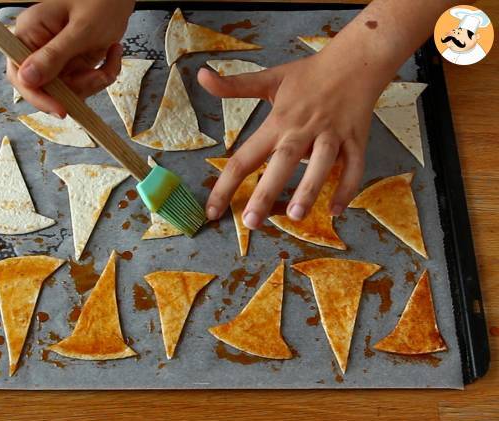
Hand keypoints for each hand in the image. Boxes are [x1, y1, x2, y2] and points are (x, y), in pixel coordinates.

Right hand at [7, 0, 134, 116]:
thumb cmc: (100, 0)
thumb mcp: (80, 30)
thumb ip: (54, 56)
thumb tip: (26, 80)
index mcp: (30, 34)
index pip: (19, 75)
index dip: (37, 97)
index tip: (60, 110)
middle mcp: (40, 48)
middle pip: (48, 88)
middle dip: (78, 88)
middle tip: (98, 75)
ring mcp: (59, 57)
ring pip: (71, 90)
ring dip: (96, 81)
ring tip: (113, 54)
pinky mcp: (76, 62)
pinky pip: (86, 82)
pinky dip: (104, 74)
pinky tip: (114, 52)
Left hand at [199, 50, 381, 228]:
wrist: (356, 60)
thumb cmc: (308, 75)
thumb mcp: (269, 79)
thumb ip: (234, 85)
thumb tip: (200, 76)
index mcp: (278, 121)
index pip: (245, 157)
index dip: (226, 185)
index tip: (212, 212)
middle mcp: (303, 129)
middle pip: (283, 162)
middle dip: (267, 192)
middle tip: (251, 222)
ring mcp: (332, 134)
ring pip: (322, 163)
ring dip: (310, 188)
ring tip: (296, 215)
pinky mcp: (356, 139)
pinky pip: (355, 166)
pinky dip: (348, 188)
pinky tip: (335, 211)